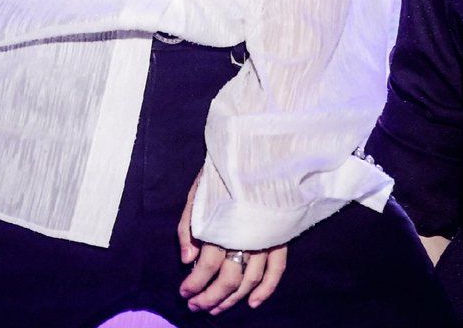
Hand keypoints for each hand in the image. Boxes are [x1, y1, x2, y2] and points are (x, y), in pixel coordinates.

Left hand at [177, 169, 286, 314]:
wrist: (248, 154)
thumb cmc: (218, 176)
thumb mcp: (196, 195)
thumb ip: (188, 228)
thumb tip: (188, 262)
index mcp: (222, 222)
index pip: (208, 265)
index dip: (195, 284)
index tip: (184, 294)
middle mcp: (245, 233)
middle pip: (229, 278)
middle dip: (210, 297)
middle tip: (196, 307)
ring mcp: (264, 236)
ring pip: (250, 279)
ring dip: (233, 299)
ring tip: (216, 309)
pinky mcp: (278, 235)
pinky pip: (277, 269)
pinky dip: (266, 289)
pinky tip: (251, 303)